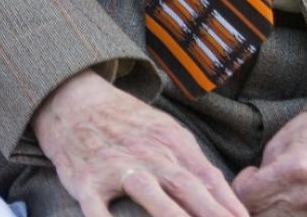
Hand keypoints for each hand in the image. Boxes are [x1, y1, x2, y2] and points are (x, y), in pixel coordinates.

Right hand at [31, 70, 246, 216]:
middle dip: (210, 215)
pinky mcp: (86, 180)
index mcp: (172, 142)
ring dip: (171, 216)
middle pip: (186, 187)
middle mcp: (148, 154)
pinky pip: (97, 207)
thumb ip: (198, 168)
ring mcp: (116, 167)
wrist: (74, 102)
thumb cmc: (128, 125)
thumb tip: (232, 206)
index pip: (208, 178)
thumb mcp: (168, 133)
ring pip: (148, 194)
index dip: (230, 206)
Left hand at [232, 111, 306, 216]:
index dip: (241, 186)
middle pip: (259, 216)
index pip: (246, 197)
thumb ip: (261, 173)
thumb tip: (247, 193)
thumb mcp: (279, 143)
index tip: (250, 175)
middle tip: (256, 190)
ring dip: (267, 212)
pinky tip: (286, 205)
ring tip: (271, 197)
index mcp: (292, 172)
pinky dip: (285, 216)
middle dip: (251, 204)